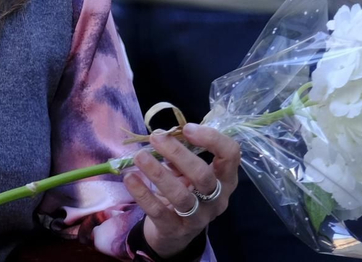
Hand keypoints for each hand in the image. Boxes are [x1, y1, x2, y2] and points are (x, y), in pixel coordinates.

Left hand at [127, 123, 238, 257]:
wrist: (175, 233)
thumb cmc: (185, 192)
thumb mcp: (190, 173)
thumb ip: (183, 156)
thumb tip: (163, 135)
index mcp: (225, 180)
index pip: (230, 155)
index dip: (212, 138)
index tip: (187, 129)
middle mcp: (217, 200)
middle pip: (203, 175)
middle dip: (178, 154)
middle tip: (156, 137)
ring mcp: (198, 218)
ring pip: (181, 196)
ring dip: (158, 173)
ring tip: (140, 156)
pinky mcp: (176, 230)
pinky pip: (159, 211)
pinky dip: (143, 193)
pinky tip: (131, 178)